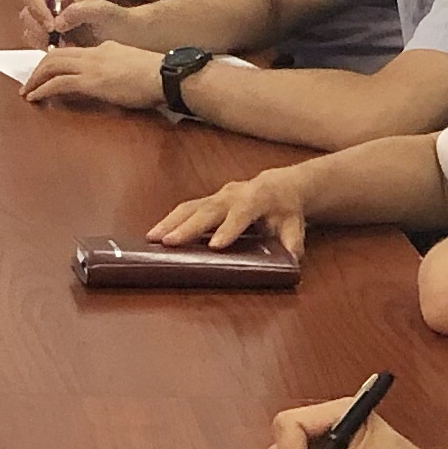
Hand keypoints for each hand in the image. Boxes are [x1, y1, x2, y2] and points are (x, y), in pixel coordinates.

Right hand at [20, 0, 139, 47]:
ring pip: (29, 30)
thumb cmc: (117, 20)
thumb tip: (58, 21)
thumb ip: (80, 10)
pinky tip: (66, 51)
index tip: (52, 25)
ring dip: (41, 40)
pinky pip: (37, 44)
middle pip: (27, 13)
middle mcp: (52, 6)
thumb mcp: (103, 11)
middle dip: (38, 28)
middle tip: (56, 40)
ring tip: (64, 46)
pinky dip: (46, 49)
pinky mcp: (53, 40)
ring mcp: (51, 23)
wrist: (127, 38)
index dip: (37, 9)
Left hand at [25, 43, 163, 111]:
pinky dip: (43, 89)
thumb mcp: (132, 65)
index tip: (47, 73)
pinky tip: (35, 98)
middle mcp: (94, 52)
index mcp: (104, 48)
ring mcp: (91, 65)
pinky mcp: (91, 81)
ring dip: (35, 78)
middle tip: (28, 82)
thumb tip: (113, 79)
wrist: (165, 75)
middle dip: (38, 69)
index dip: (56, 61)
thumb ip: (118, 68)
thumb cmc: (156, 76)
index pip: (73, 51)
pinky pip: (58, 82)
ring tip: (26, 91)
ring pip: (51, 65)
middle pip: (56, 55)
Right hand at [154, 166, 309, 247]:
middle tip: (169, 242)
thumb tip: (291, 262)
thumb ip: (292, 244)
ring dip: (170, 222)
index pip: (242, 214)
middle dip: (188, 227)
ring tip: (152, 238)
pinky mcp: (206, 201)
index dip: (229, 229)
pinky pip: (186, 209)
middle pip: (208, 210)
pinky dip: (169, 221)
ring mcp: (217, 196)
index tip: (216, 246)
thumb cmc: (285, 210)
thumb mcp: (295, 227)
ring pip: (191, 206)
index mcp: (257, 198)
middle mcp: (233, 194)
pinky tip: (154, 235)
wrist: (278, 186)